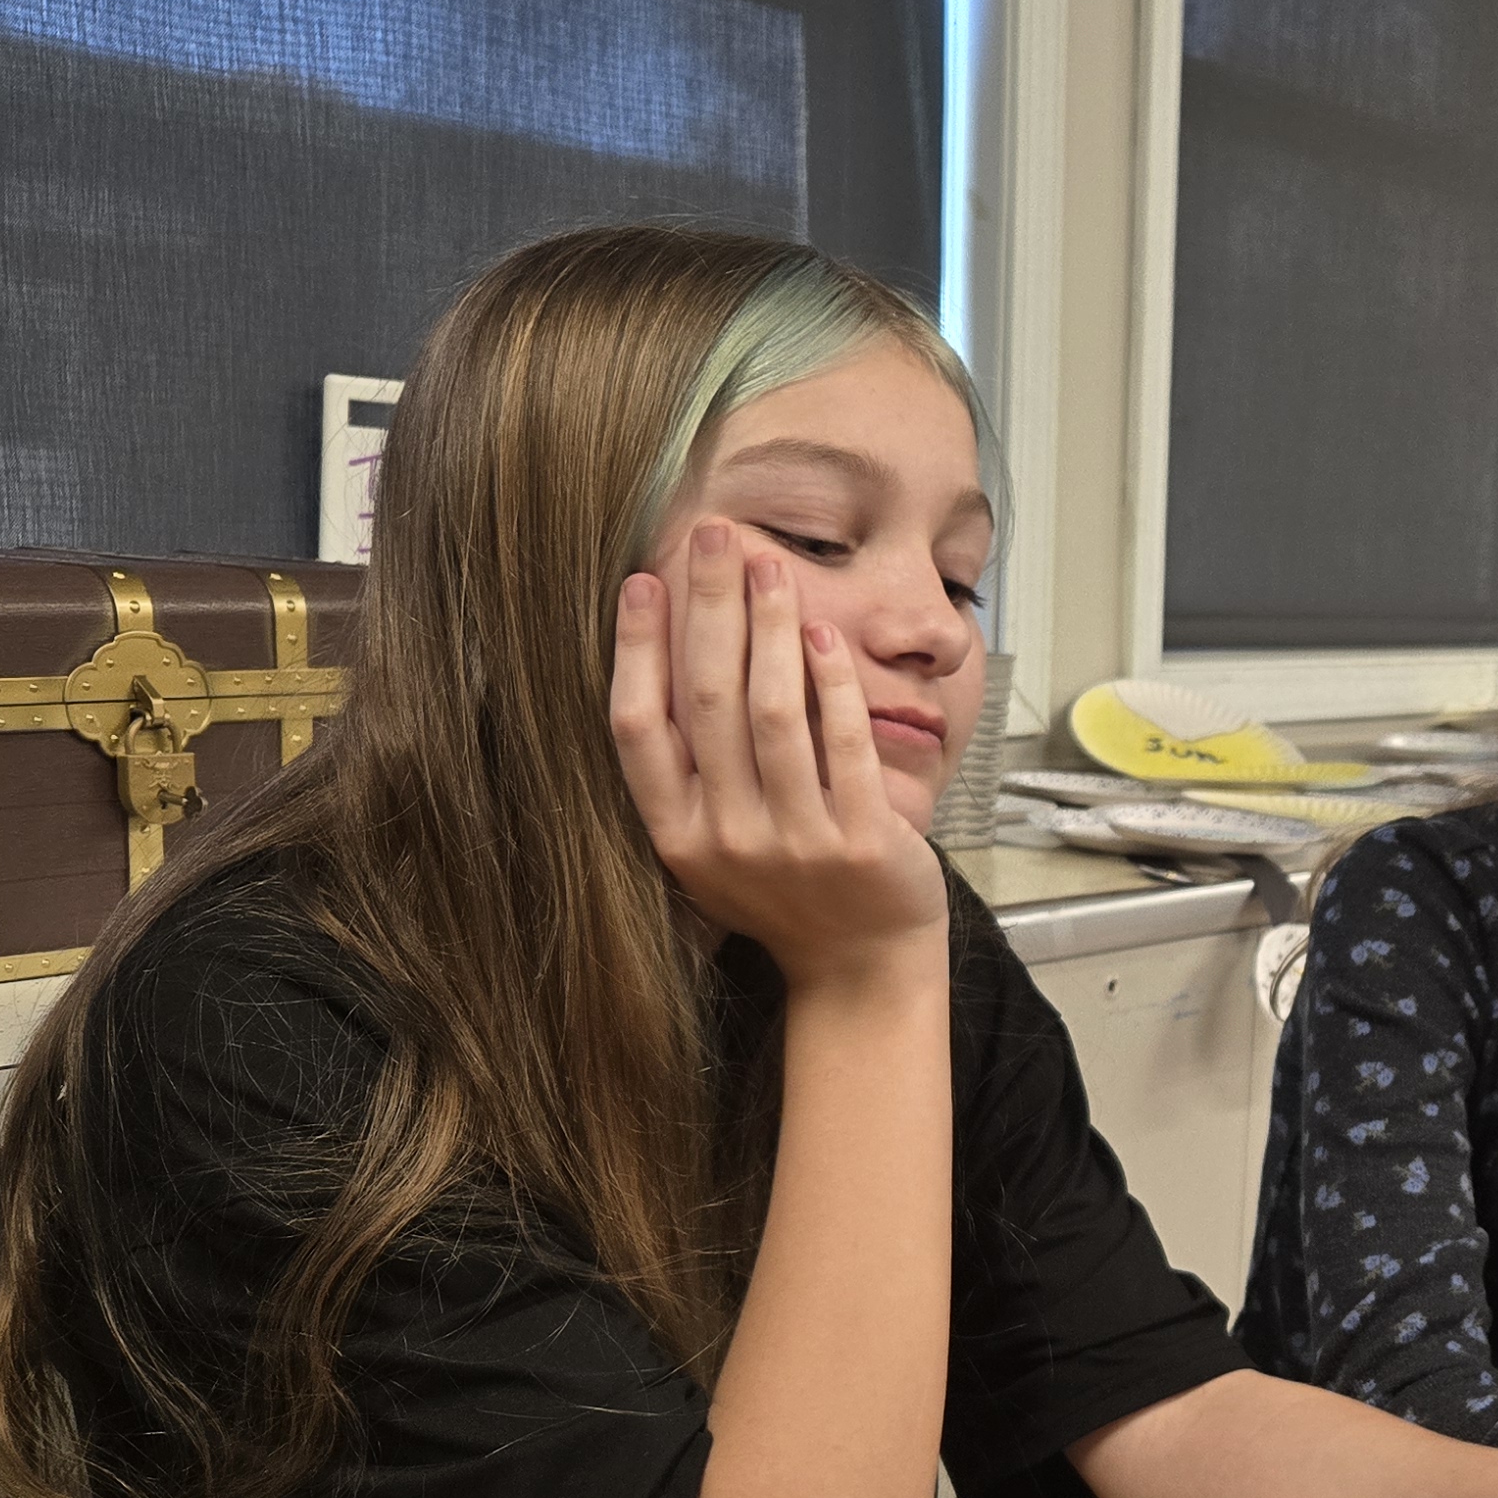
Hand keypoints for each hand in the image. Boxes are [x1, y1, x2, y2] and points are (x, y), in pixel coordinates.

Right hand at [611, 519, 947, 991]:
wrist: (861, 963)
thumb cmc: (786, 885)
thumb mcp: (713, 837)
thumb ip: (690, 762)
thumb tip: (671, 644)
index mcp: (675, 834)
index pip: (635, 726)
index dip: (636, 648)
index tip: (642, 578)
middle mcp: (725, 839)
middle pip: (706, 699)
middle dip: (709, 606)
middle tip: (715, 534)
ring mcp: (794, 844)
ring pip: (772, 712)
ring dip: (771, 626)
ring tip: (772, 567)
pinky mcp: (860, 842)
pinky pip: (843, 742)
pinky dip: (832, 681)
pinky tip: (825, 632)